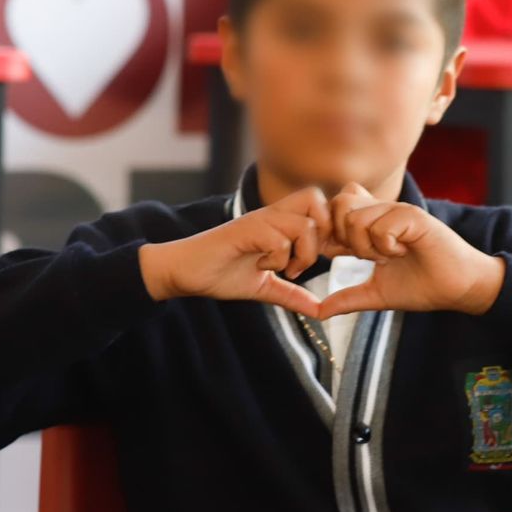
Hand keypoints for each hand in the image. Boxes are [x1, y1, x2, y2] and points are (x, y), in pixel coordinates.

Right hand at [138, 186, 328, 317]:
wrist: (184, 272)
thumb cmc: (221, 273)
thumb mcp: (264, 287)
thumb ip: (292, 295)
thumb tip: (320, 311)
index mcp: (279, 222)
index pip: (318, 204)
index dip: (327, 229)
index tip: (318, 259)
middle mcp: (271, 215)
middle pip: (316, 199)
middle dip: (322, 233)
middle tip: (306, 259)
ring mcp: (258, 221)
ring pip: (304, 224)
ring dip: (302, 253)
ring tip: (285, 270)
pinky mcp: (244, 231)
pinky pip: (278, 240)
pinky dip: (277, 259)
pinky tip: (262, 267)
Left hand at [317, 183, 505, 319]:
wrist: (457, 288)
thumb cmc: (421, 286)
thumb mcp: (377, 294)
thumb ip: (347, 298)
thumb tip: (318, 312)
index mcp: (370, 225)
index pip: (333, 210)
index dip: (328, 234)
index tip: (338, 257)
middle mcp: (382, 211)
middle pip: (339, 203)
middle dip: (343, 237)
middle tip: (364, 257)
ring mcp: (398, 211)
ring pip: (356, 217)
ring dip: (366, 246)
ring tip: (387, 258)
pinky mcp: (414, 216)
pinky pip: (381, 226)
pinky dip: (386, 246)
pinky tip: (402, 253)